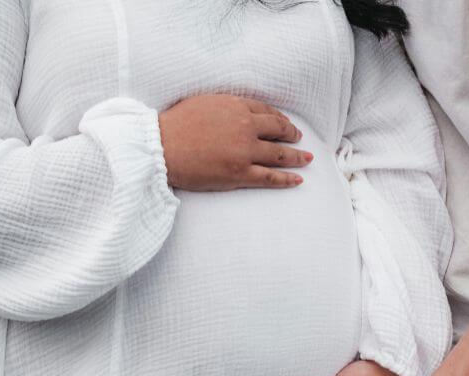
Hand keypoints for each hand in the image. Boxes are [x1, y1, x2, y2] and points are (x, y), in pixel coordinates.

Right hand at [159, 95, 312, 190]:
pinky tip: (298, 180)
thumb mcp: (203, 102)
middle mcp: (245, 126)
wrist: (161, 147)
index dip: (279, 118)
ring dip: (297, 156)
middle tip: (298, 137)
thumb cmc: (175, 125)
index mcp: (236, 106)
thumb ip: (224, 106)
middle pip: (278, 130)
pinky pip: (269, 177)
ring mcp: (244, 151)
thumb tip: (236, 108)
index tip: (284, 123)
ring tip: (307, 158)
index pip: (266, 111)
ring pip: (279, 154)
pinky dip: (287, 178)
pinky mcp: (239, 173)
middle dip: (291, 134)